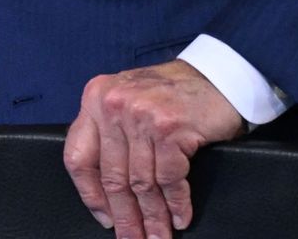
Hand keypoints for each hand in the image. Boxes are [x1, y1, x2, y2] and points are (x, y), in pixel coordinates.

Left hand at [63, 59, 244, 238]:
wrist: (219, 75)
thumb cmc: (172, 93)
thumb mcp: (128, 100)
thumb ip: (110, 132)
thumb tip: (103, 189)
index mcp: (95, 99)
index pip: (78, 156)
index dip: (89, 194)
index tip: (103, 217)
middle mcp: (112, 105)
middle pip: (112, 176)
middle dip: (124, 216)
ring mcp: (141, 116)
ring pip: (141, 183)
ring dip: (152, 217)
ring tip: (157, 237)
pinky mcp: (169, 128)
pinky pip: (169, 179)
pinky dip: (175, 204)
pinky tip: (179, 218)